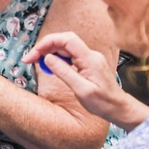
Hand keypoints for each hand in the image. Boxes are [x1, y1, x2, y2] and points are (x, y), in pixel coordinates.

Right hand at [26, 31, 148, 129]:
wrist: (118, 108)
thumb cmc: (103, 102)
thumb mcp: (82, 90)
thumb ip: (64, 72)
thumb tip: (47, 58)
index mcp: (90, 59)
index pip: (66, 40)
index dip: (47, 42)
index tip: (33, 54)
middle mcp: (90, 55)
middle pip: (63, 41)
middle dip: (45, 47)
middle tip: (29, 59)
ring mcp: (89, 58)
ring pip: (65, 48)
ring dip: (49, 52)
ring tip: (35, 63)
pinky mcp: (88, 64)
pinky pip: (69, 56)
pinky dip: (57, 59)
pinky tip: (50, 67)